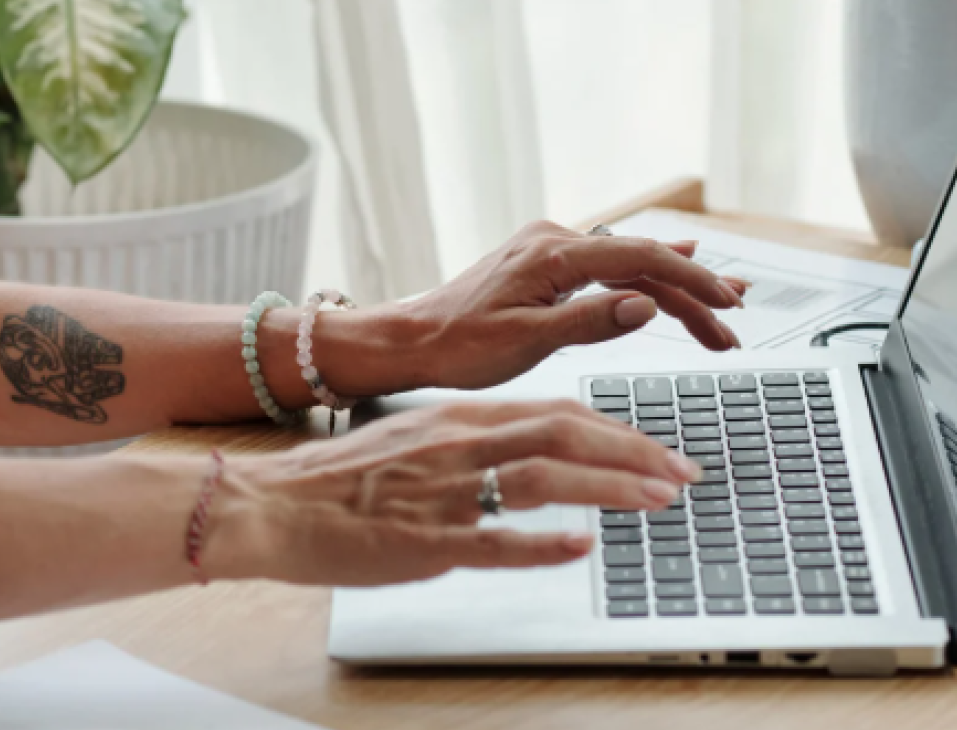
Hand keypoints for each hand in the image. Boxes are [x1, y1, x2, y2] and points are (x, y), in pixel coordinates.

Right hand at [201, 400, 699, 585]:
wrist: (273, 502)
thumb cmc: (342, 479)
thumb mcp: (417, 437)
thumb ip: (474, 441)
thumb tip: (531, 451)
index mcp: (459, 416)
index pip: (556, 411)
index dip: (616, 428)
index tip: (658, 446)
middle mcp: (458, 443)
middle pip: (563, 434)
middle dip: (633, 451)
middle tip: (683, 472)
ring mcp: (443, 490)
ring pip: (542, 476)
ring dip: (608, 486)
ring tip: (658, 499)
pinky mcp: (424, 538)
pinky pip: (492, 539)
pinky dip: (541, 543)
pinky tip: (581, 546)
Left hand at [328, 221, 749, 394]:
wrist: (410, 340)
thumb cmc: (457, 346)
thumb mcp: (526, 342)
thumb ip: (590, 321)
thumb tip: (647, 305)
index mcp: (553, 254)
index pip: (642, 260)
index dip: (692, 281)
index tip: (728, 303)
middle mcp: (554, 240)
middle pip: (643, 261)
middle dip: (694, 291)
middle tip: (734, 322)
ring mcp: (550, 249)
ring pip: (627, 266)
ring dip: (674, 290)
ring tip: (720, 311)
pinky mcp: (545, 265)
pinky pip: (606, 268)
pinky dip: (643, 281)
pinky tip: (668, 281)